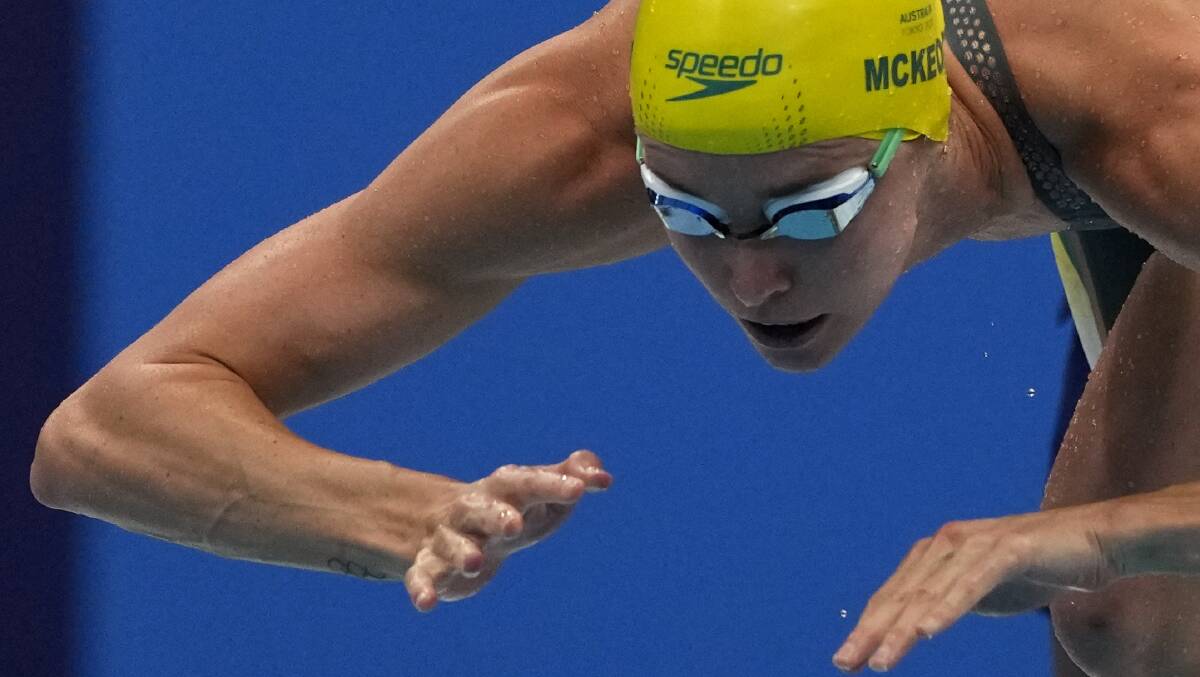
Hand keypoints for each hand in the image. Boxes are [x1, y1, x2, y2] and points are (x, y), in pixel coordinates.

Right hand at [403, 450, 611, 611]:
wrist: (452, 524)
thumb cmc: (511, 507)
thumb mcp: (542, 491)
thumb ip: (573, 475)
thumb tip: (603, 475)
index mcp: (503, 489)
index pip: (526, 481)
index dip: (552, 483)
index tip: (580, 490)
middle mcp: (473, 509)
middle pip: (480, 507)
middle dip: (495, 516)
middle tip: (515, 527)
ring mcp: (449, 537)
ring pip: (450, 543)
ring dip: (460, 552)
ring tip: (474, 564)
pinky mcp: (431, 567)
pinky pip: (422, 576)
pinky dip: (422, 588)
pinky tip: (427, 603)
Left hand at [833, 505, 1115, 672]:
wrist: (1090, 540)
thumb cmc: (1032, 568)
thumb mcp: (979, 590)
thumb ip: (946, 601)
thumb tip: (915, 626)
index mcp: (935, 553)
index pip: (894, 595)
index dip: (868, 626)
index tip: (844, 659)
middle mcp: (947, 542)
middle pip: (902, 595)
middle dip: (871, 631)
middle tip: (844, 662)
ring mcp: (976, 544)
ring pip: (930, 592)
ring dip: (903, 629)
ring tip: (880, 659)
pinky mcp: (1008, 549)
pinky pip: (972, 584)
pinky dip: (948, 608)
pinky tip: (928, 631)